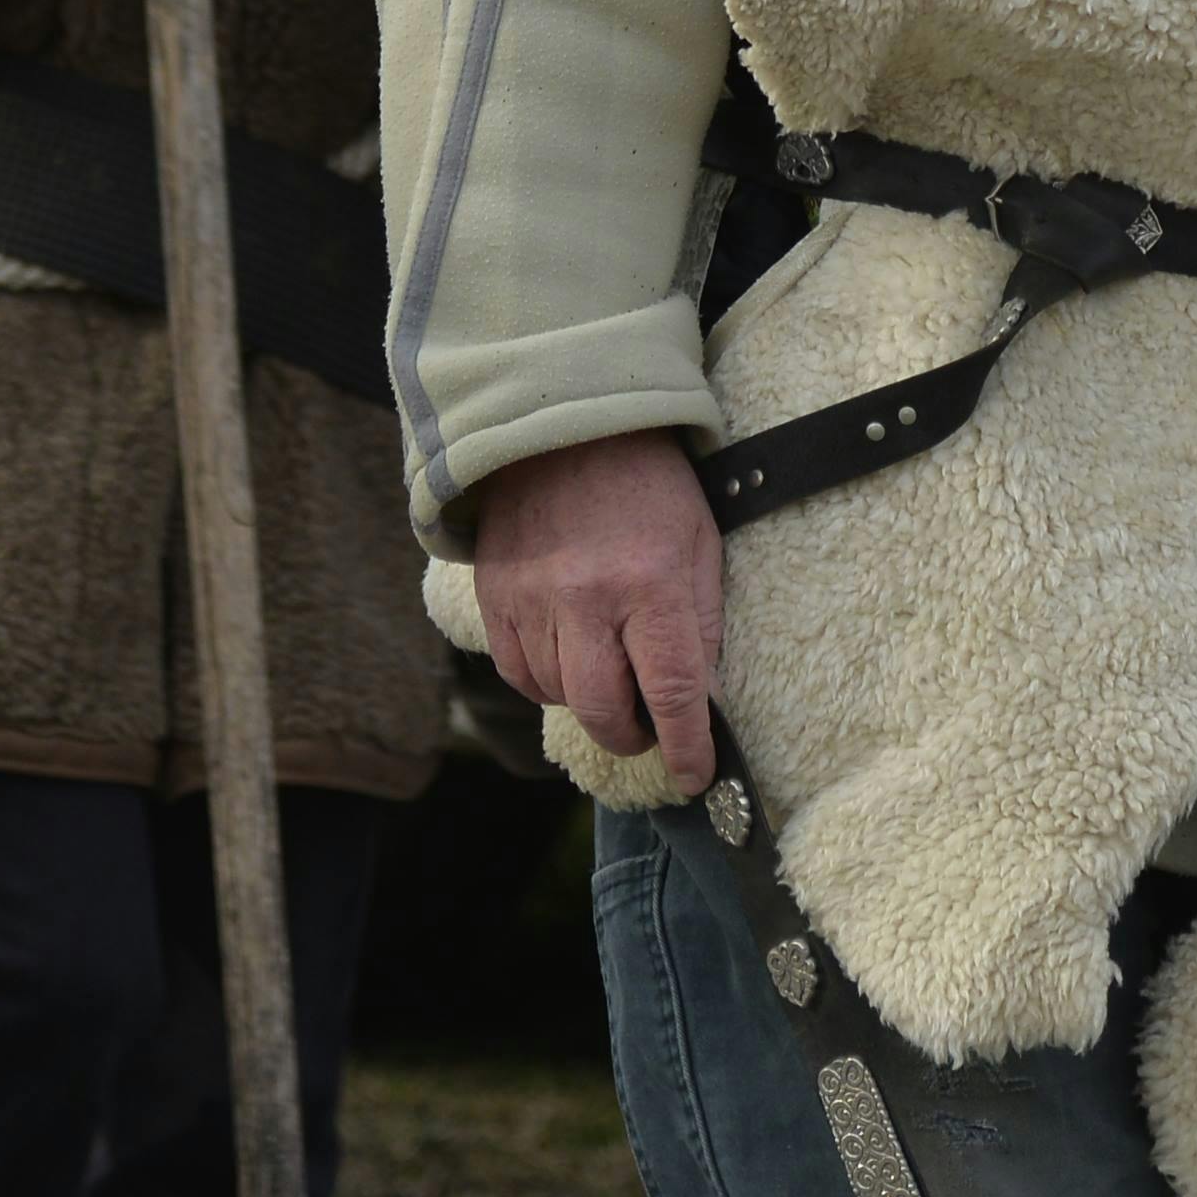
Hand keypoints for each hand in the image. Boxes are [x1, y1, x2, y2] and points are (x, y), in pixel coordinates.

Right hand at [472, 428, 722, 793]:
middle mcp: (587, 596)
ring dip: (587, 700)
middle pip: (602, 711)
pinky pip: (517, 672)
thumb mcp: (699, 542)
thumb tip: (701, 701)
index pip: (672, 693)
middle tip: (646, 728)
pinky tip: (567, 656)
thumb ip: (701, 624)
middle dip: (630, 736)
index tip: (695, 775)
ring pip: (557, 696)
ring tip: (608, 668)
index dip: (687, 747)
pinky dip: (545, 680)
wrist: (563, 421)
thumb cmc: (647, 483)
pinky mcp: (495, 594)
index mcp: (651, 582)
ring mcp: (532, 597)